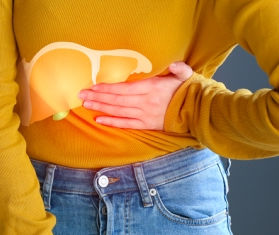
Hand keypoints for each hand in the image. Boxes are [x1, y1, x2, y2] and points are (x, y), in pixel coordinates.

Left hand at [78, 61, 193, 129]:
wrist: (197, 112)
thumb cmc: (188, 91)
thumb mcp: (186, 76)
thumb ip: (179, 69)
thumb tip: (173, 65)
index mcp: (152, 88)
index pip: (125, 88)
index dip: (108, 88)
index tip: (93, 86)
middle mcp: (145, 103)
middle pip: (117, 100)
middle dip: (98, 97)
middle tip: (81, 95)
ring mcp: (145, 115)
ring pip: (118, 112)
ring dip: (101, 108)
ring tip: (86, 104)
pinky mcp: (146, 125)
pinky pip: (126, 124)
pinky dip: (111, 123)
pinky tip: (98, 120)